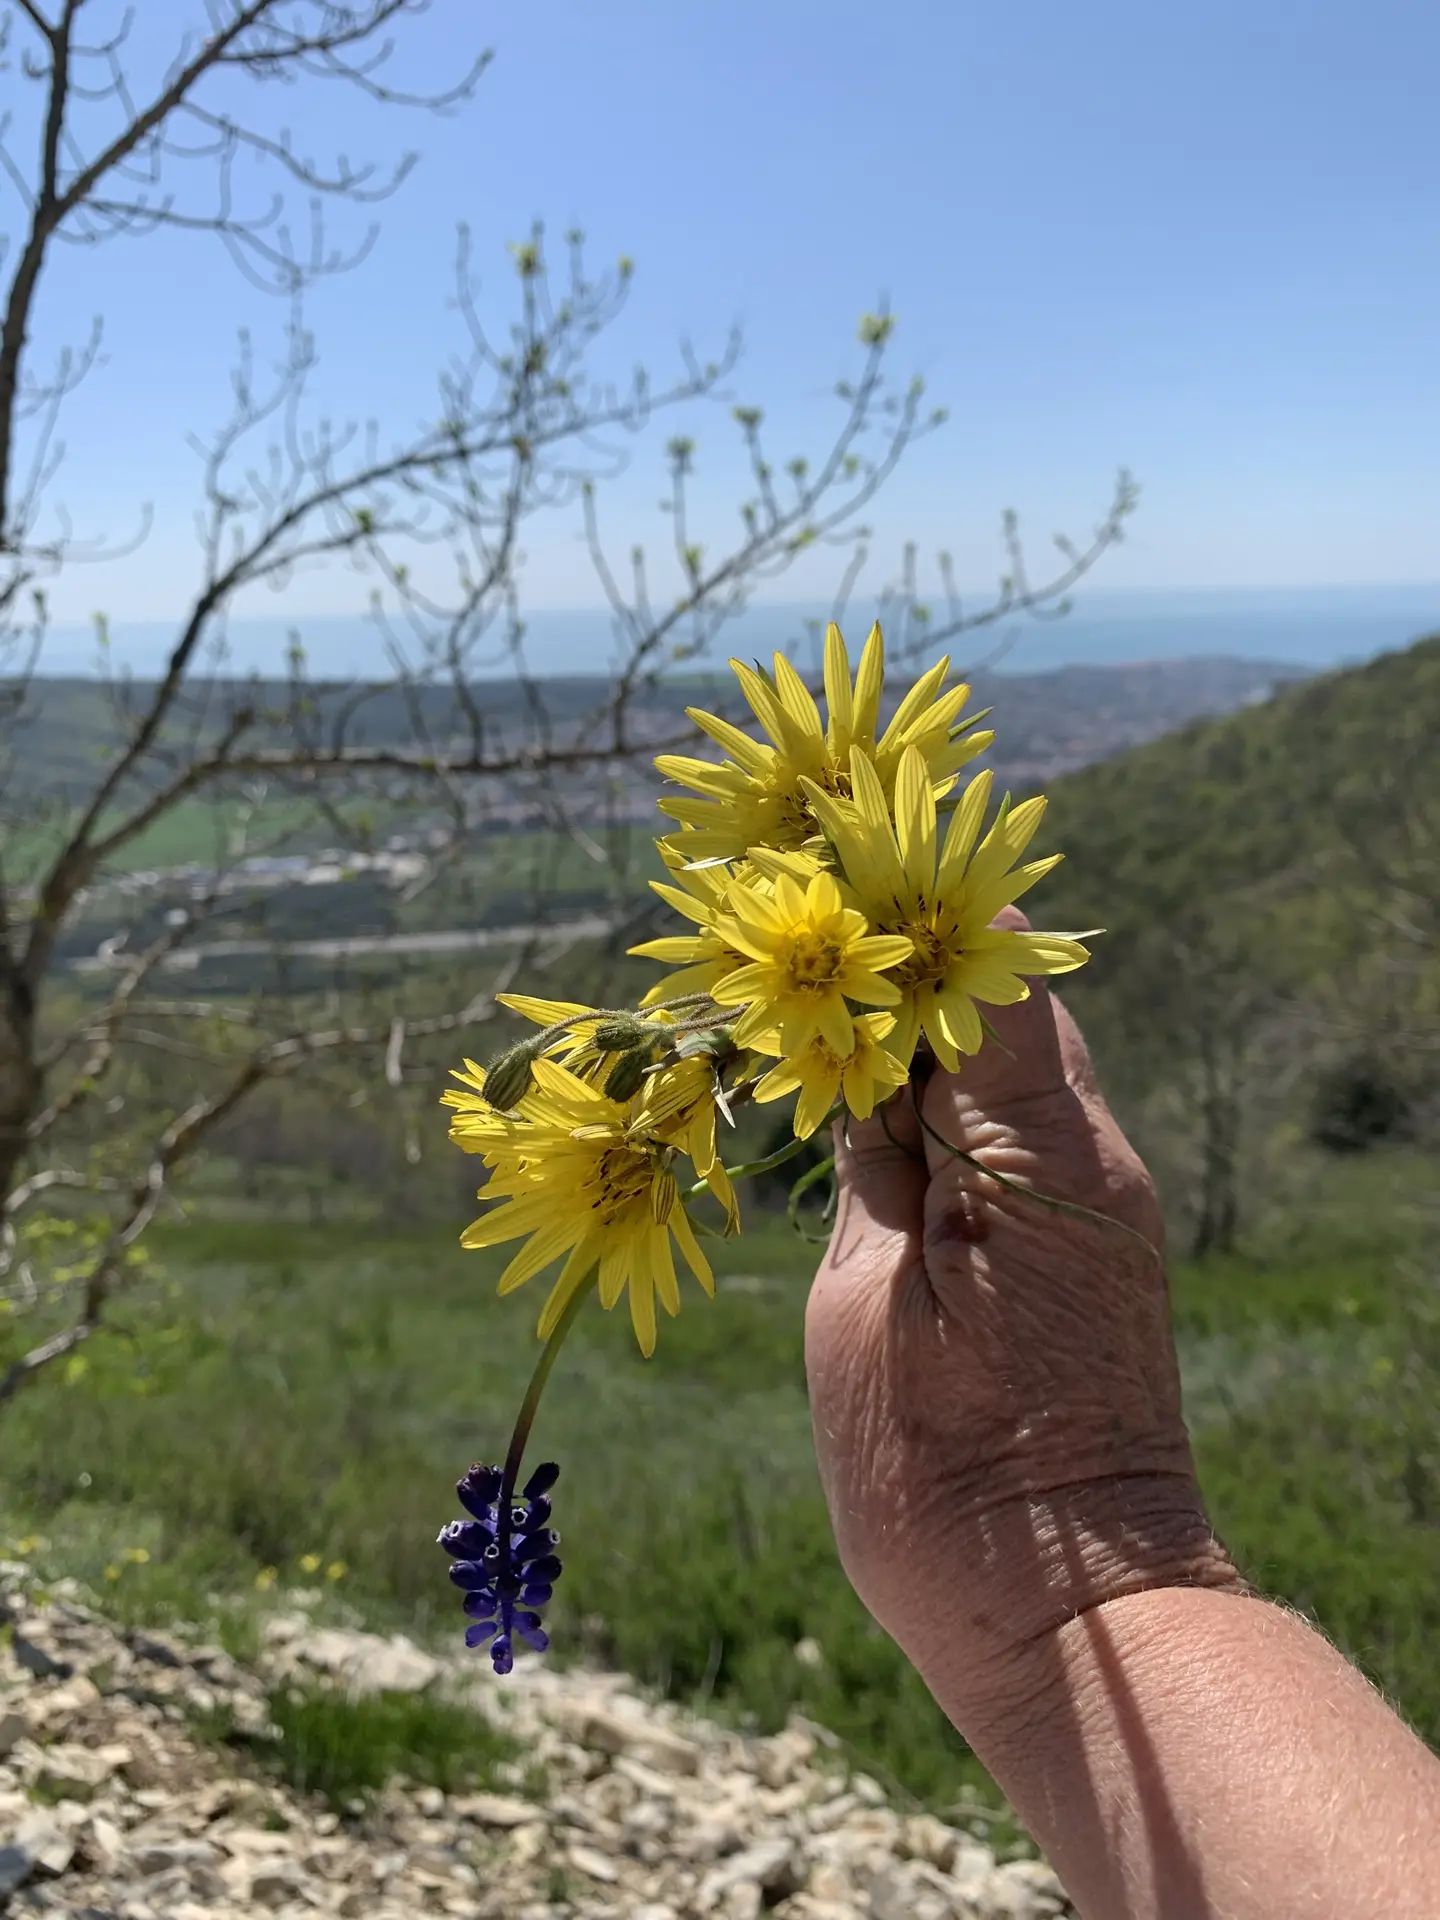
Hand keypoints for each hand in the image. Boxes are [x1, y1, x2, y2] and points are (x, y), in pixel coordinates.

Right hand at [804, 910, 1241, 1736]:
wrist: (1065, 1609)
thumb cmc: (942, 1474)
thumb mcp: (867, 1305)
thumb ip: (870, 1166)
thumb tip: (862, 1067)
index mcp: (1035, 1156)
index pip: (987, 980)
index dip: (904, 929)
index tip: (817, 891)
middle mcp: (1088, 1158)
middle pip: (1004, 1008)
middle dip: (906, 982)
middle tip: (797, 971)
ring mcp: (1098, 1204)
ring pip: (1009, 1069)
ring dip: (922, 1048)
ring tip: (819, 1042)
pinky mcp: (1087, 1248)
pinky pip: (1016, 1137)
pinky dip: (948, 1114)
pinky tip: (873, 1128)